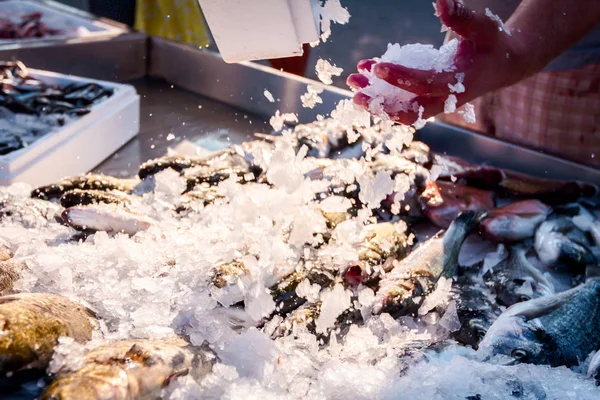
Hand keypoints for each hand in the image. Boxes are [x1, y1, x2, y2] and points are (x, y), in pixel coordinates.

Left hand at [347, 0, 530, 124]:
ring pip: (402, 110)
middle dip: (381, 105)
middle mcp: (445, 100)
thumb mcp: (481, 26)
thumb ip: (460, 16)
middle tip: (356, 93)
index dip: (400, 78)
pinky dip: (382, 91)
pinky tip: (365, 71)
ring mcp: (435, 103)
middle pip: (410, 111)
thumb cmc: (492, 42)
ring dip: (376, 100)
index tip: (377, 67)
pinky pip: (401, 100)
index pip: (426, 84)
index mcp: (459, 83)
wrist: (502, 66)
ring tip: (353, 81)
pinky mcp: (427, 100)